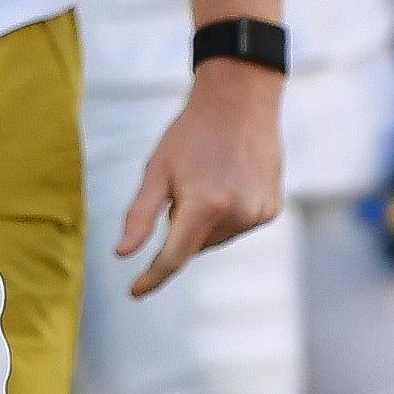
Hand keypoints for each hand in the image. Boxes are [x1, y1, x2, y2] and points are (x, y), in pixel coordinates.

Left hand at [115, 52, 283, 296]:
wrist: (239, 102)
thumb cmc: (191, 134)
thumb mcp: (157, 170)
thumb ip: (140, 216)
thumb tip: (122, 254)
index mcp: (204, 206)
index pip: (173, 258)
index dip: (152, 277)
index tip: (135, 292)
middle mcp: (236, 215)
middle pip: (194, 246)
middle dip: (182, 227)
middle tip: (185, 186)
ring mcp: (258, 213)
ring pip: (217, 238)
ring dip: (205, 222)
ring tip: (209, 179)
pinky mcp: (271, 208)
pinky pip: (239, 226)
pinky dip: (227, 215)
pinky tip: (228, 181)